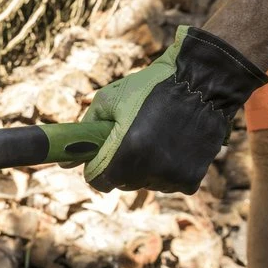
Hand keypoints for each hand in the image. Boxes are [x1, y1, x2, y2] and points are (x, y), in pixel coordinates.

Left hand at [78, 25, 267, 192]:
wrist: (203, 82)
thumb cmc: (152, 86)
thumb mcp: (111, 98)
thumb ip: (86, 128)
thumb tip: (64, 160)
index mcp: (126, 150)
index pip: (99, 182)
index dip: (97, 168)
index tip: (102, 156)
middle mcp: (150, 168)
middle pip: (123, 184)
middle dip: (122, 166)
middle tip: (133, 139)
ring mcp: (172, 176)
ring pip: (147, 185)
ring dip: (146, 168)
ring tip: (157, 136)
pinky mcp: (191, 180)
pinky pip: (169, 184)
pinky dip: (169, 169)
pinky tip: (175, 144)